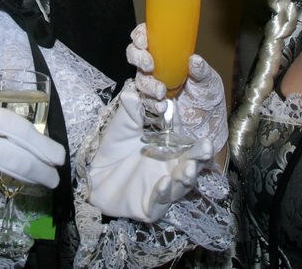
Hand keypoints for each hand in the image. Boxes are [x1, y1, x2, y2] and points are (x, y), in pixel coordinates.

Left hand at [87, 85, 212, 222]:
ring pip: (181, 185)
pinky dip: (162, 193)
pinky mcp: (151, 206)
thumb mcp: (121, 127)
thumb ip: (129, 112)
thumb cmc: (114, 148)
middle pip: (191, 163)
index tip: (205, 137)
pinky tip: (163, 183)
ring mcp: (164, 188)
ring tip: (187, 169)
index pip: (187, 141)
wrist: (95, 175)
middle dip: (200, 157)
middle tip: (206, 148)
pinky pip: (160, 202)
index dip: (196, 140)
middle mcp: (173, 168)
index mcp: (170, 148)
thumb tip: (132, 94)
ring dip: (186, 177)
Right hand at [127, 23, 228, 150]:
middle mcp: (155, 66)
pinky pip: (143, 100)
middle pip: (135, 55)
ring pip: (139, 79)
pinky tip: (161, 106)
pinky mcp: (151, 101)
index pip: (146, 37)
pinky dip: (150, 103)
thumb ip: (201, 70)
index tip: (144, 42)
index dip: (140, 36)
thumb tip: (195, 60)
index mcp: (167, 53)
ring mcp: (151, 84)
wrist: (207, 120)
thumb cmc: (207, 93)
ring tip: (161, 91)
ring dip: (147, 84)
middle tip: (150, 65)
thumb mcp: (208, 79)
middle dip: (138, 58)